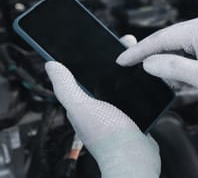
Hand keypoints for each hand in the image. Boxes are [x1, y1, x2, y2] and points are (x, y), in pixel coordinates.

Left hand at [45, 35, 159, 177]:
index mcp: (83, 102)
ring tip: (139, 54)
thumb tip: (50, 65)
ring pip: (122, 82)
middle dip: (114, 57)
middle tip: (125, 43)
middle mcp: (99, 106)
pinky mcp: (136, 114)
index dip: (90, 56)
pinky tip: (148, 75)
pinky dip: (141, 83)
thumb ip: (66, 87)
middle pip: (105, 75)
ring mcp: (118, 110)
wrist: (136, 158)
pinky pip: (137, 93)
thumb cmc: (108, 137)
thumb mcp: (82, 107)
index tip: (101, 40)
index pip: (83, 73)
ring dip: (130, 69)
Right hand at [117, 14, 197, 102]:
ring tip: (168, 75)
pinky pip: (190, 46)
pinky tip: (184, 73)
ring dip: (169, 60)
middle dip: (152, 54)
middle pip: (168, 39)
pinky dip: (182, 60)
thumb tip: (148, 63)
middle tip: (135, 65)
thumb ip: (173, 69)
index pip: (160, 39)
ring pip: (178, 44)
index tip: (121, 60)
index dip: (138, 51)